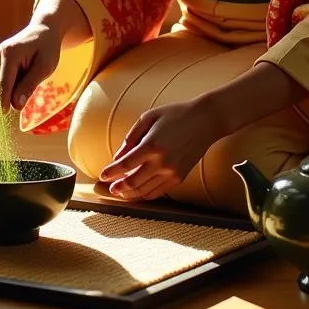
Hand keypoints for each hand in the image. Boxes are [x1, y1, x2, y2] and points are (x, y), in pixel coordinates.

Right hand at [0, 23, 62, 112]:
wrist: (44, 30)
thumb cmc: (47, 48)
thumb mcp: (44, 67)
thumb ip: (29, 85)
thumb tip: (15, 105)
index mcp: (10, 54)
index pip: (4, 83)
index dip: (3, 100)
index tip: (3, 114)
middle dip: (7, 94)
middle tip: (19, 102)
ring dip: (7, 87)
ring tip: (25, 80)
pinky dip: (0, 82)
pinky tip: (12, 84)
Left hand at [98, 100, 222, 200]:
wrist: (205, 121)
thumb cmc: (174, 115)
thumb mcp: (148, 118)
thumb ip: (131, 137)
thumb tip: (118, 156)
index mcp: (152, 145)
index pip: (125, 165)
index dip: (111, 172)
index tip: (102, 175)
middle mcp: (162, 162)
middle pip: (133, 182)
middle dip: (118, 187)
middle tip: (109, 189)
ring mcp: (172, 172)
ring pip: (145, 191)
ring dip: (130, 193)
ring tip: (120, 192)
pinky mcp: (179, 178)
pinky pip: (158, 192)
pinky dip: (145, 194)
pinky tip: (137, 191)